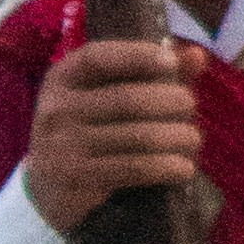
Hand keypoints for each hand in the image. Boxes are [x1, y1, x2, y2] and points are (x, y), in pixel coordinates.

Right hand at [23, 38, 204, 233]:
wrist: (46, 187)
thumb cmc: (86, 130)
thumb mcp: (104, 95)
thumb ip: (149, 74)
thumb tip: (197, 57)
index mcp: (61, 79)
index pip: (96, 58)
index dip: (136, 55)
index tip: (171, 61)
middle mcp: (56, 110)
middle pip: (126, 99)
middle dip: (170, 101)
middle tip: (191, 107)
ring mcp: (63, 147)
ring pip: (136, 136)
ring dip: (176, 137)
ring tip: (192, 139)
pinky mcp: (77, 180)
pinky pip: (133, 169)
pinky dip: (165, 167)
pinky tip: (183, 168)